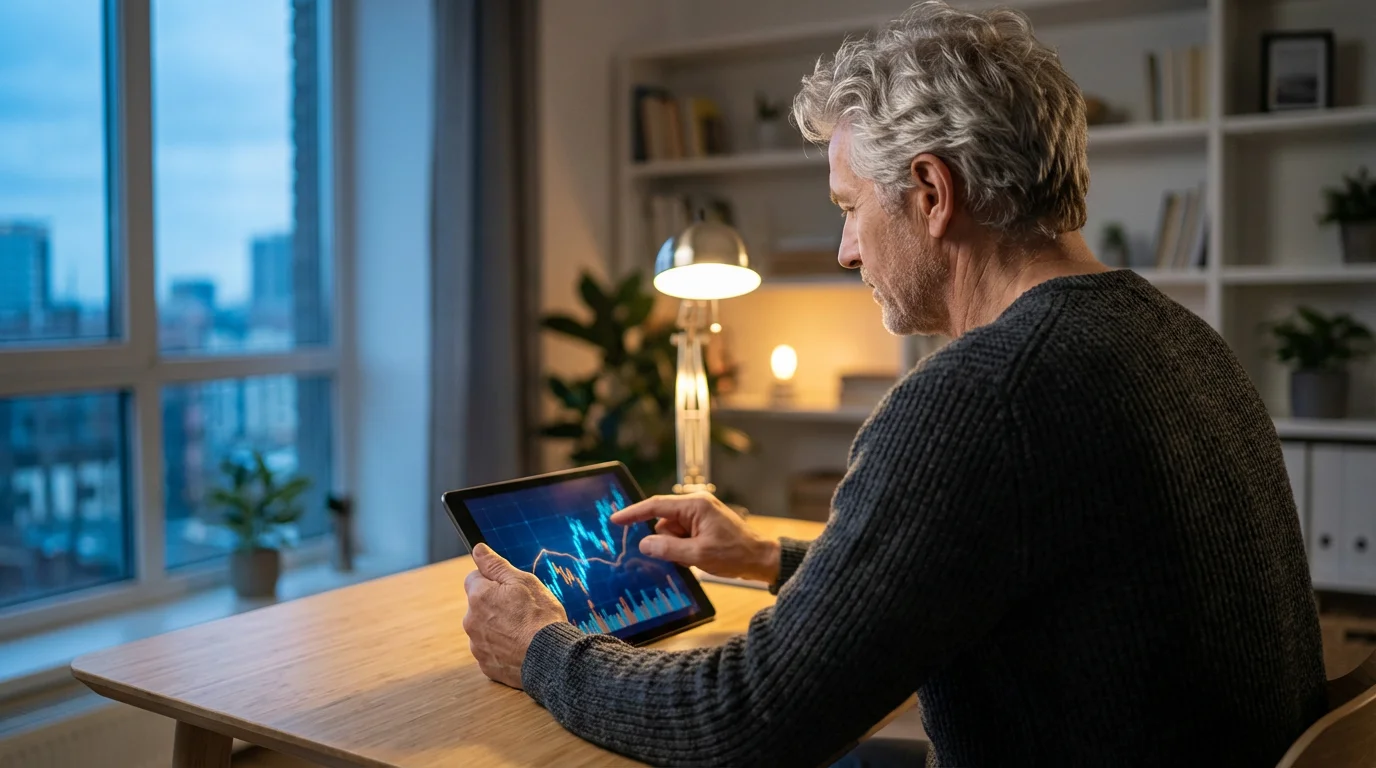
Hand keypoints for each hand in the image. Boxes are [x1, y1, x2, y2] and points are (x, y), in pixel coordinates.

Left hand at [463, 543, 568, 688]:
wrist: (550, 656)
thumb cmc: (540, 616)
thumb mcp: (523, 581)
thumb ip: (496, 565)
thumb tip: (478, 549)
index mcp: (478, 596)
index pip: (474, 578)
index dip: (493, 581)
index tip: (510, 589)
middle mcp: (471, 621)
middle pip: (478, 605)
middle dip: (494, 605)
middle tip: (521, 610)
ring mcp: (477, 646)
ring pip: (484, 629)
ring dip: (497, 628)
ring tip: (523, 631)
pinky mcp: (486, 665)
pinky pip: (490, 651)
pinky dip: (502, 649)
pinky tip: (520, 647)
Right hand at [611, 492, 781, 583]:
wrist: (761, 559)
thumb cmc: (735, 554)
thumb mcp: (698, 555)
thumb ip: (668, 549)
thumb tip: (644, 544)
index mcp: (695, 505)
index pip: (655, 506)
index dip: (633, 513)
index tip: (615, 520)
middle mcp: (696, 505)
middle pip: (664, 522)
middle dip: (666, 542)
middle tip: (683, 556)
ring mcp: (700, 515)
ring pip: (671, 532)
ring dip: (676, 548)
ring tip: (696, 558)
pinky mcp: (703, 526)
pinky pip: (682, 537)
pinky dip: (684, 549)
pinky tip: (698, 559)